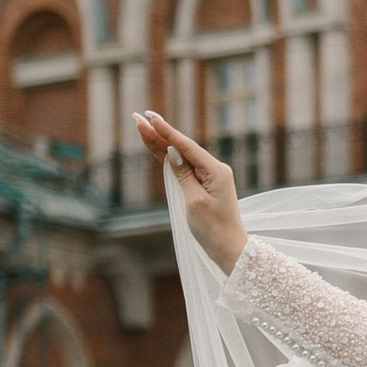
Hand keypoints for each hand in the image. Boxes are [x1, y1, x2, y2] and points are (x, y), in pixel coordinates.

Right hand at [134, 114, 247, 270]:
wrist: (228, 248)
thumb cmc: (213, 228)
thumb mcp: (194, 200)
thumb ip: (183, 175)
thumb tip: (173, 153)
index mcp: (216, 171)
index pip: (187, 147)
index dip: (167, 132)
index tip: (151, 118)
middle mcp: (214, 169)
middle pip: (182, 148)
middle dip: (160, 134)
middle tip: (138, 118)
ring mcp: (210, 176)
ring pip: (181, 156)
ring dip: (161, 143)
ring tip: (142, 128)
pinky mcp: (204, 184)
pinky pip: (184, 167)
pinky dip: (169, 158)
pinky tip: (156, 146)